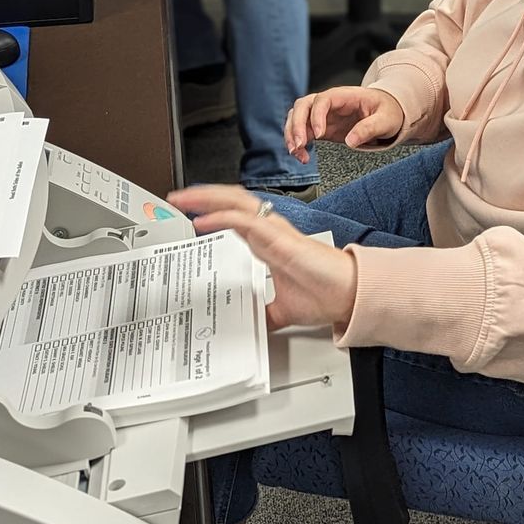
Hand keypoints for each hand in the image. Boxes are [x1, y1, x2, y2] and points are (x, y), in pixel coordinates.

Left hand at [165, 185, 356, 329]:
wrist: (347, 295)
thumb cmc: (324, 294)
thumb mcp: (281, 310)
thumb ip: (263, 313)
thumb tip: (249, 326)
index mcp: (268, 243)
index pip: (235, 216)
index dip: (212, 209)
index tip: (189, 213)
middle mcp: (270, 231)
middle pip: (232, 201)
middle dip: (203, 196)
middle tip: (177, 198)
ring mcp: (274, 231)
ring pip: (237, 202)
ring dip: (207, 198)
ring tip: (183, 199)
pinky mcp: (279, 239)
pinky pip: (246, 221)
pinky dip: (222, 216)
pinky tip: (203, 220)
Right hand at [284, 87, 405, 163]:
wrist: (387, 112)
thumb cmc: (388, 111)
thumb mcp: (386, 120)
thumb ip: (369, 128)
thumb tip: (351, 141)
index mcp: (345, 96)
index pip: (322, 100)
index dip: (317, 116)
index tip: (319, 135)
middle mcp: (329, 103)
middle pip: (302, 105)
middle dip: (296, 125)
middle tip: (299, 145)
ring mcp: (323, 114)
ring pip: (296, 117)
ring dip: (291, 134)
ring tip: (297, 153)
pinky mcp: (320, 126)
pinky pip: (302, 131)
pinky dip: (297, 143)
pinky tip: (302, 156)